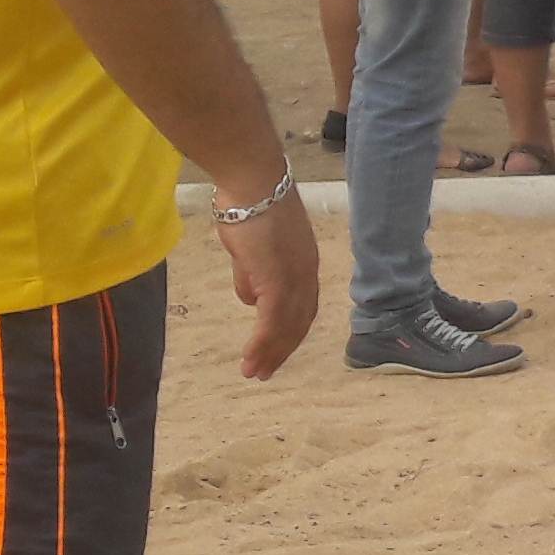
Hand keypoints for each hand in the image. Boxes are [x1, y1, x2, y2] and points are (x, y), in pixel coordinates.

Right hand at [217, 188, 321, 379]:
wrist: (252, 182)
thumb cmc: (247, 206)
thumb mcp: (250, 247)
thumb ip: (252, 274)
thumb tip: (250, 298)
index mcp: (304, 264)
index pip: (303, 307)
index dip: (291, 331)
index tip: (277, 351)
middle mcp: (306, 274)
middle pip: (299, 322)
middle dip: (282, 350)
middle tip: (265, 372)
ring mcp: (295, 277)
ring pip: (286, 326)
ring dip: (269, 353)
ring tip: (254, 372)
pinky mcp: (278, 280)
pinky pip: (271, 321)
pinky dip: (262, 344)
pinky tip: (250, 359)